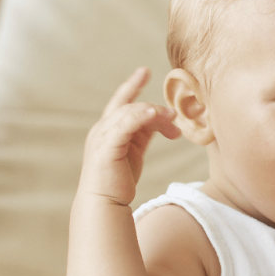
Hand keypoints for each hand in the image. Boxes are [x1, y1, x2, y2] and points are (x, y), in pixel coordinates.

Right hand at [78, 67, 181, 205]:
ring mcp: (102, 137)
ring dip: (152, 112)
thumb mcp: (134, 152)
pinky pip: (125, 125)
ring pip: (128, 113)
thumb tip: (166, 124)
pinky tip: (156, 115)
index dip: (133, 85)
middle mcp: (103, 130)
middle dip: (145, 96)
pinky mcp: (107, 147)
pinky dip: (140, 117)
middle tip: (172, 108)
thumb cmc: (118, 181)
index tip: (145, 71)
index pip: (121, 102)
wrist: (103, 203)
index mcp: (109, 130)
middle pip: (126, 104)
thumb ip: (144, 134)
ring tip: (171, 118)